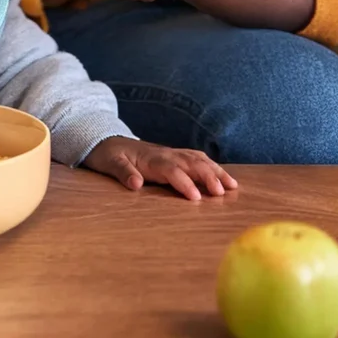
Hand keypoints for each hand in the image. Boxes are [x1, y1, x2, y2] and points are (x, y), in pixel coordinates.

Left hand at [83, 136, 236, 201]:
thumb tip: (136, 183)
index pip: (171, 170)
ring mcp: (170, 153)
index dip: (184, 183)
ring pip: (197, 160)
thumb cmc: (109, 155)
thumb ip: (122, 173)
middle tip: (223, 193)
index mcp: (150, 159)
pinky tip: (222, 174)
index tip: (196, 197)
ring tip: (232, 186)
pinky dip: (211, 165)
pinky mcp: (173, 154)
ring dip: (215, 171)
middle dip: (208, 177)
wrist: (105, 140)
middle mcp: (165, 154)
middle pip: (190, 163)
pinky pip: (195, 157)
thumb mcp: (110, 164)